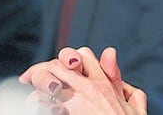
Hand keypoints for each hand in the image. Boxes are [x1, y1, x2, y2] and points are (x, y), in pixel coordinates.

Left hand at [19, 46, 146, 114]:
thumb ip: (117, 78)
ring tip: (32, 96)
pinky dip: (36, 104)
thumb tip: (109, 53)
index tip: (59, 66)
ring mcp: (75, 104)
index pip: (82, 55)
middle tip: (29, 78)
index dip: (69, 57)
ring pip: (47, 81)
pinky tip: (35, 108)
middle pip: (58, 64)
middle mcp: (88, 90)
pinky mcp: (66, 114)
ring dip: (37, 86)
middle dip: (43, 68)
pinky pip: (43, 104)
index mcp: (104, 84)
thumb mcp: (133, 104)